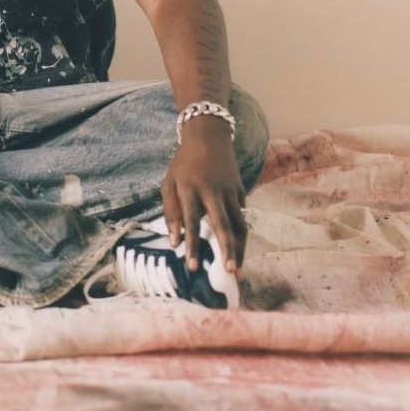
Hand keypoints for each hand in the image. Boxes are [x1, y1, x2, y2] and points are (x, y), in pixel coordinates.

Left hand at [161, 116, 246, 274]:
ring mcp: (230, 191)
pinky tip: (237, 250)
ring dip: (239, 248)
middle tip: (229, 273)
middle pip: (223, 225)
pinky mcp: (241, 191)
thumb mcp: (169, 183)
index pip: (191, 222)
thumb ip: (170, 212)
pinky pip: (241, 216)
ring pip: (239, 224)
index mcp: (190, 189)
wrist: (208, 138)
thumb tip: (174, 243)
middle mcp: (212, 191)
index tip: (193, 267)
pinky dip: (240, 234)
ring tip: (236, 268)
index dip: (192, 245)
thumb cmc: (183, 165)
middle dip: (227, 250)